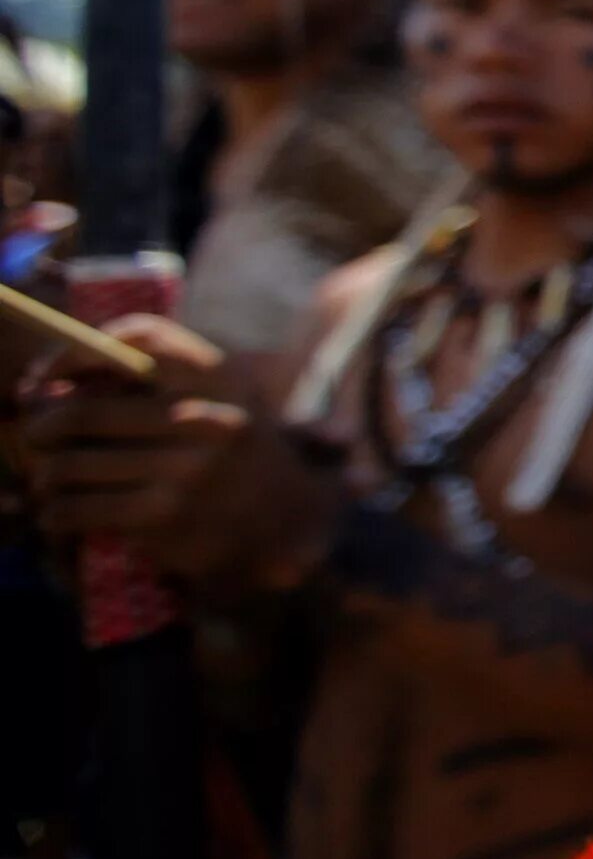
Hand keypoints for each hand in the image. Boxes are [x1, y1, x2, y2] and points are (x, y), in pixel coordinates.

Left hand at [18, 315, 330, 587]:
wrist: (289, 519)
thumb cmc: (234, 451)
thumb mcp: (219, 400)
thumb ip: (157, 382)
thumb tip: (51, 380)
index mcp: (221, 378)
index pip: (140, 339)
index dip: (78, 351)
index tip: (48, 374)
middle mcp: (205, 418)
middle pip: (84, 412)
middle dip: (43, 426)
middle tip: (36, 435)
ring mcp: (186, 470)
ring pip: (70, 466)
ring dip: (45, 476)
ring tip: (47, 481)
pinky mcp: (166, 516)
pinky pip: (80, 509)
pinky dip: (56, 513)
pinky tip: (61, 514)